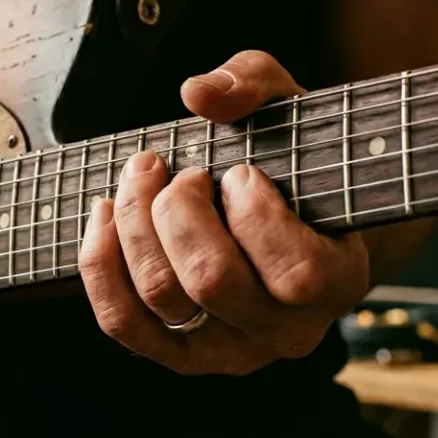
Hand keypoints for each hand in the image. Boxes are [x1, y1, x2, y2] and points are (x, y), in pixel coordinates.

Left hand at [78, 51, 370, 375]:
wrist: (289, 221)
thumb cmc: (293, 161)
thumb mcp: (288, 108)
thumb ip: (254, 85)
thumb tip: (198, 95)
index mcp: (335, 280)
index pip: (294, 272)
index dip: (255, 215)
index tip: (241, 173)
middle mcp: (286, 330)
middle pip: (211, 281)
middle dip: (179, 208)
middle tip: (183, 171)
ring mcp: (230, 350)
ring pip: (162, 296)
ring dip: (136, 223)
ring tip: (143, 177)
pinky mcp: (179, 352)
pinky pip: (124, 323)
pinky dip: (102, 264)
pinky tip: (106, 216)